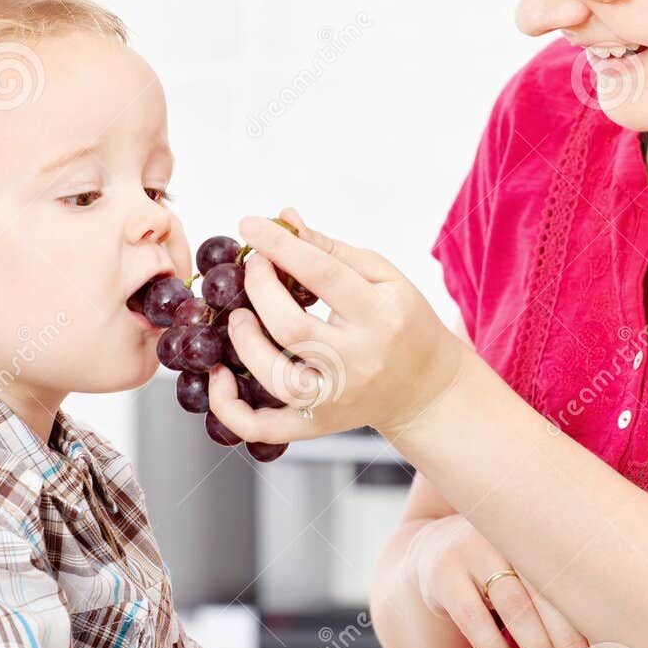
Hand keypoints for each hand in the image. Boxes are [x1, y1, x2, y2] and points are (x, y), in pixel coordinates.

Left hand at [206, 208, 466, 441]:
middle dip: (259, 289)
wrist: (426, 390)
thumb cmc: (404, 324)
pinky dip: (229, 407)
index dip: (281, 246)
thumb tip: (284, 219)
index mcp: (380, 317)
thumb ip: (331, 250)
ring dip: (243, 341)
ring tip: (239, 317)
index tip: (251, 224)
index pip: (324, 275)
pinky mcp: (316, 424)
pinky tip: (221, 376)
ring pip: (274, 377)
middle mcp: (357, 362)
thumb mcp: (384, 278)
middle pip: (291, 327)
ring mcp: (334, 399)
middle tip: (251, 268)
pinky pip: (262, 427)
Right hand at [410, 515, 600, 647]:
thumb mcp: (534, 571)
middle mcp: (511, 534)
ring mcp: (475, 549)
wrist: (437, 548)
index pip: (577, 579)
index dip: (594, 623)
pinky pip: (473, 618)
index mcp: (545, 530)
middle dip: (571, 645)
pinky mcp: (445, 574)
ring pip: (517, 606)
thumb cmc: (507, 571)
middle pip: (549, 593)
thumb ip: (564, 600)